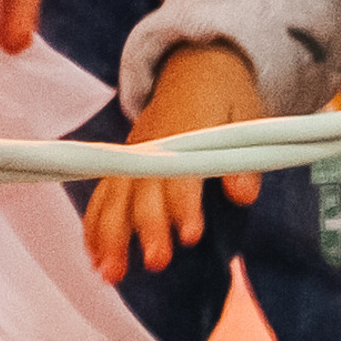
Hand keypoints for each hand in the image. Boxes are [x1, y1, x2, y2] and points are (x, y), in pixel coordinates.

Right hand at [84, 44, 265, 281]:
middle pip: (143, 189)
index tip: (190, 234)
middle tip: (157, 262)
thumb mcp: (247, 115)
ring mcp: (133, 154)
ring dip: (110, 234)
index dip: (184, 203)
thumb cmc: (225, 96)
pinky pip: (101, 195)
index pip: (181, 170)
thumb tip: (243, 194)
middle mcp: (152, 144)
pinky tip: (94, 258)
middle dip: (147, 227)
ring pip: (114, 196)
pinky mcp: (123, 164)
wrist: (195, 68)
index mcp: (185, 128)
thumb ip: (245, 156)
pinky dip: (93, 226)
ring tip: (112, 273)